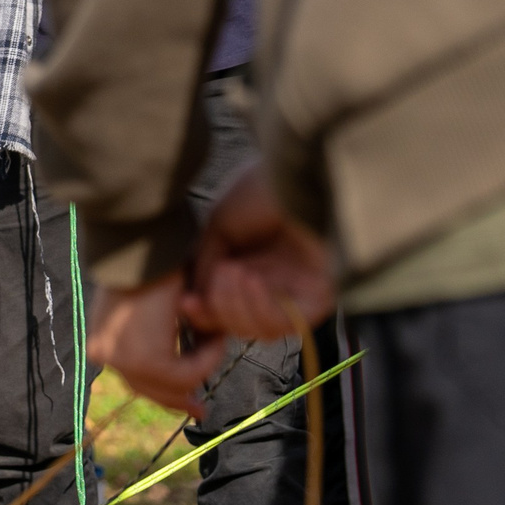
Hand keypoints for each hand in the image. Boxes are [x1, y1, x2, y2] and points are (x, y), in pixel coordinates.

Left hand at [89, 271, 226, 417]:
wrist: (147, 244)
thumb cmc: (155, 261)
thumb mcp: (153, 306)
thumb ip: (160, 336)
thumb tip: (182, 370)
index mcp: (103, 342)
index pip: (133, 381)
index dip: (163, 394)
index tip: (189, 402)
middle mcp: (106, 354)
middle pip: (149, 390)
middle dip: (178, 400)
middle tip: (201, 410)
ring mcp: (123, 360)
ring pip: (174, 384)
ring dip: (203, 364)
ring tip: (217, 338)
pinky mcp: (146, 361)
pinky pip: (188, 375)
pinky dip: (207, 358)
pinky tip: (215, 337)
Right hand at [184, 168, 336, 343]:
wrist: (295, 175)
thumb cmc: (257, 193)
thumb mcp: (218, 231)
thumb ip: (204, 271)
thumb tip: (195, 305)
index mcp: (248, 272)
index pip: (223, 312)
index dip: (202, 314)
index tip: (184, 302)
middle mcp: (273, 286)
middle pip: (240, 326)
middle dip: (220, 307)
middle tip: (218, 273)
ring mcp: (297, 294)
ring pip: (261, 330)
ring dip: (238, 306)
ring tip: (233, 271)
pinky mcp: (319, 297)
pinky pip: (288, 323)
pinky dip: (263, 307)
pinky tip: (253, 280)